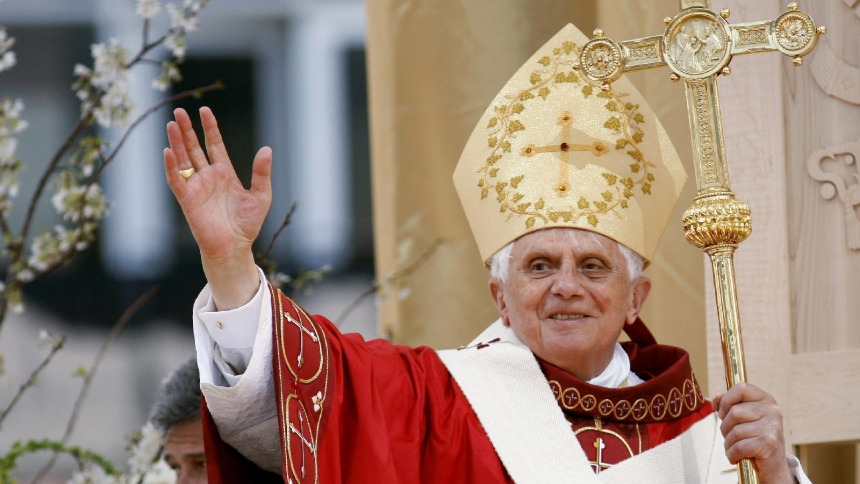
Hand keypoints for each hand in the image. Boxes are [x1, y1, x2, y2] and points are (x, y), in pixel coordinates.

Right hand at [164, 107, 271, 308]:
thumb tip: (267, 149)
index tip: (204, 110)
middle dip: (187, 130)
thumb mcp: (261, 195)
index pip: (214, 145)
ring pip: (183, 160)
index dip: (209, 128)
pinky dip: (171, 167)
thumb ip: (261, 172)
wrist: (235, 247)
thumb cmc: (247, 224)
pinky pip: (177, 180)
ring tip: (171, 123)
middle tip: (179, 111)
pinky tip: (168, 151)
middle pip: (194, 148)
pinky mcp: (187, 200)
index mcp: (225, 173)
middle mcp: (208, 177)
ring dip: (177, 142)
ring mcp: (196, 187)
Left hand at [712, 383, 793, 483]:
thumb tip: (716, 399)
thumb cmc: (753, 438)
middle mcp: (772, 411)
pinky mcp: (769, 444)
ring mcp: (772, 427)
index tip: (723, 413)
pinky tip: (736, 457)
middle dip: (725, 428)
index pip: (741, 388)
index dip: (726, 400)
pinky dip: (732, 454)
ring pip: (735, 431)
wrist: (773, 466)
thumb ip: (729, 404)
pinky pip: (739, 447)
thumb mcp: (742, 418)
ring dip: (728, 443)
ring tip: (735, 448)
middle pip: (734, 412)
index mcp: (766, 400)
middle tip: (731, 437)